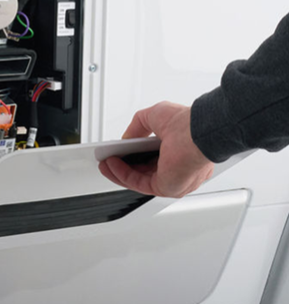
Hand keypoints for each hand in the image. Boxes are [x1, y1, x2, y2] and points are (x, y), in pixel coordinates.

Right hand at [99, 101, 213, 197]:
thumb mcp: (155, 115)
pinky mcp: (166, 187)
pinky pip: (138, 183)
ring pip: (138, 179)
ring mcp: (172, 180)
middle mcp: (177, 169)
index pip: (152, 158)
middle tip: (108, 158)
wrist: (197, 132)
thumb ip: (138, 125)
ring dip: (118, 171)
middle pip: (142, 171)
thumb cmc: (187, 124)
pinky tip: (111, 165)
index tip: (119, 151)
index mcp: (179, 152)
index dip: (133, 155)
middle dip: (122, 165)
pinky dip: (122, 175)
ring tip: (105, 162)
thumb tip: (127, 136)